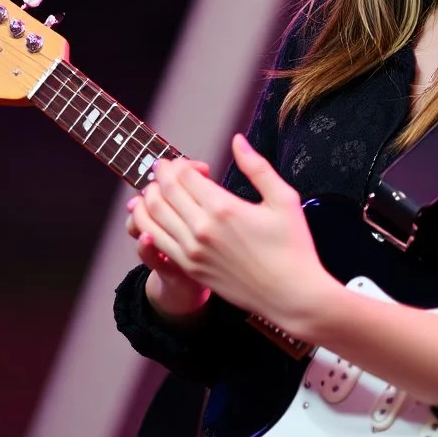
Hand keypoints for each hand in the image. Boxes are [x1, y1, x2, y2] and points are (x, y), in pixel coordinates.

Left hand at [127, 135, 337, 335]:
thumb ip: (257, 167)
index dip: (179, 164)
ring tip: (152, 188)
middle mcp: (202, 228)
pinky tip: (147, 214)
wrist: (290, 295)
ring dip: (147, 196)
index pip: (185, 176)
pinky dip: (144, 223)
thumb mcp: (284, 200)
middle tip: (163, 168)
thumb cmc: (293, 247)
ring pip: (152, 215)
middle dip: (160, 175)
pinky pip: (155, 240)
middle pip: (165, 192)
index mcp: (224, 207)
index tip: (183, 162)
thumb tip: (237, 140)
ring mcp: (192, 251)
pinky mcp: (190, 268)